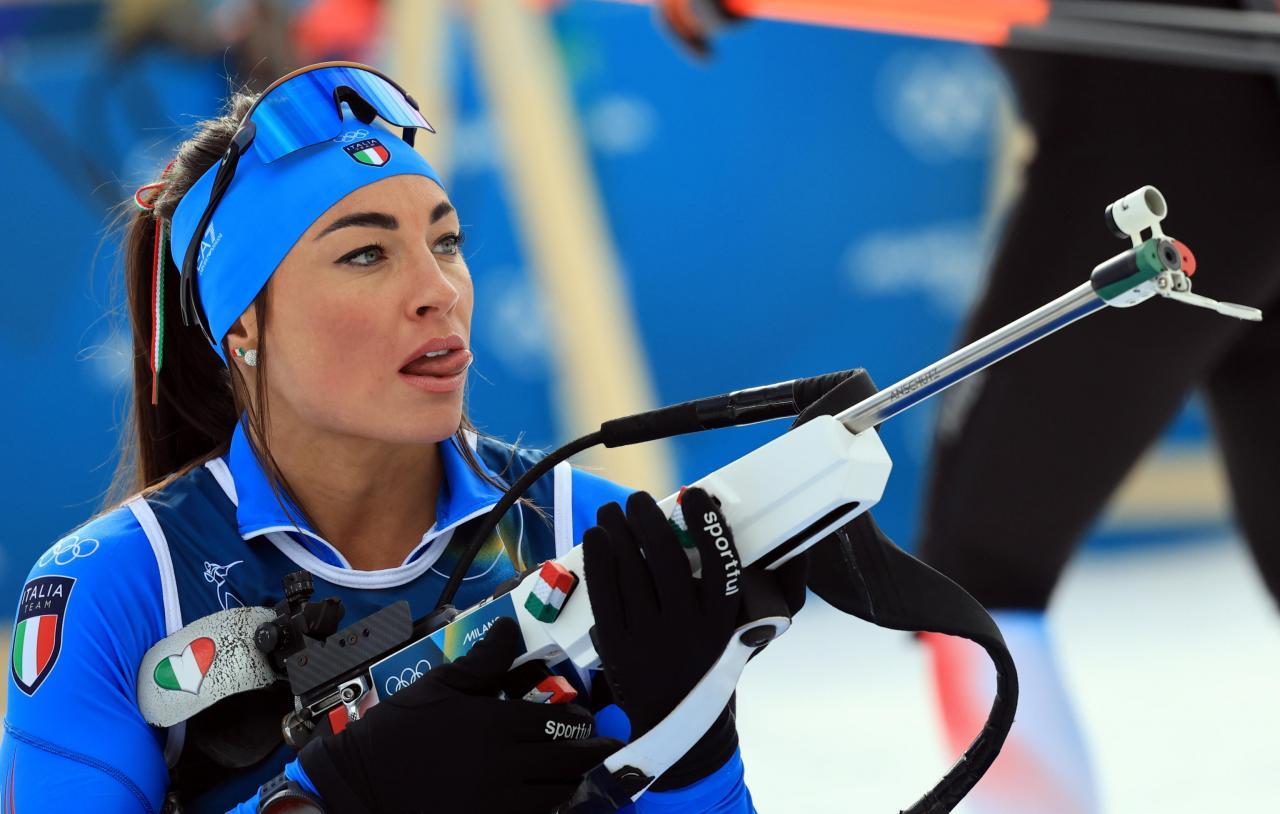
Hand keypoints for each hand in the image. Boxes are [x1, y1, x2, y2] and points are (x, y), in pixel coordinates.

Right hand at [299, 617, 620, 813]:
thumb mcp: (440, 684)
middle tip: (600, 744)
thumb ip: (483, 660)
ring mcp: (498, 803)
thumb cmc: (400, 730)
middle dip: (590, 750)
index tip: (584, 718)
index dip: (578, 721)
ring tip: (576, 770)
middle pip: (568, 761)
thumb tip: (509, 628)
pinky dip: (548, 807)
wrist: (361, 783)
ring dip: (572, 779)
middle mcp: (506, 766)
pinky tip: (544, 797)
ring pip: (557, 794)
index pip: (557, 723)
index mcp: (497, 725)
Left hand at [582, 488, 742, 789]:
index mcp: (723, 622)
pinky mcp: (617, 646)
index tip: (696, 495)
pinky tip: (596, 539)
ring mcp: (649, 637)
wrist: (679, 722)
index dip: (709, 525)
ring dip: (618, 532)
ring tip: (611, 511)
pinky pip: (605, 594)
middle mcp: (687, 628)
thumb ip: (765, 595)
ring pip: (631, 572)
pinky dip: (599, 561)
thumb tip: (790, 548)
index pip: (721, 564)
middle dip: (649, 520)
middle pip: (666, 560)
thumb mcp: (747, 634)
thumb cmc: (714, 665)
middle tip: (639, 499)